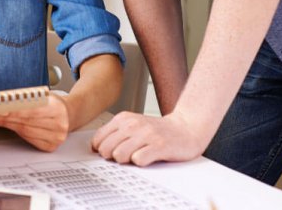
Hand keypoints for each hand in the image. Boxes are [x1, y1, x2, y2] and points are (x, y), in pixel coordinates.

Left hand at [0, 93, 71, 151]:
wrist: (68, 114)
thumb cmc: (52, 104)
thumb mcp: (43, 96)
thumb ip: (27, 99)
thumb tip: (4, 102)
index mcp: (58, 109)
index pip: (32, 111)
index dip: (15, 111)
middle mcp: (60, 125)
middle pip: (27, 122)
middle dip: (6, 118)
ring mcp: (56, 138)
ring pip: (25, 131)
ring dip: (8, 125)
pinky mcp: (51, 146)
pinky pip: (29, 139)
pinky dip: (16, 132)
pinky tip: (8, 126)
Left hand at [91, 111, 207, 165]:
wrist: (186, 128)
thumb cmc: (157, 131)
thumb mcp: (132, 126)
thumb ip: (114, 134)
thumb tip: (95, 149)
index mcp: (123, 119)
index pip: (98, 139)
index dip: (101, 151)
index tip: (110, 153)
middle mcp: (133, 124)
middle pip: (106, 149)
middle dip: (112, 157)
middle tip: (125, 156)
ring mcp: (146, 135)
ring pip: (119, 155)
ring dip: (126, 161)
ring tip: (137, 156)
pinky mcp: (159, 146)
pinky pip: (139, 160)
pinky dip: (141, 163)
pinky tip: (148, 158)